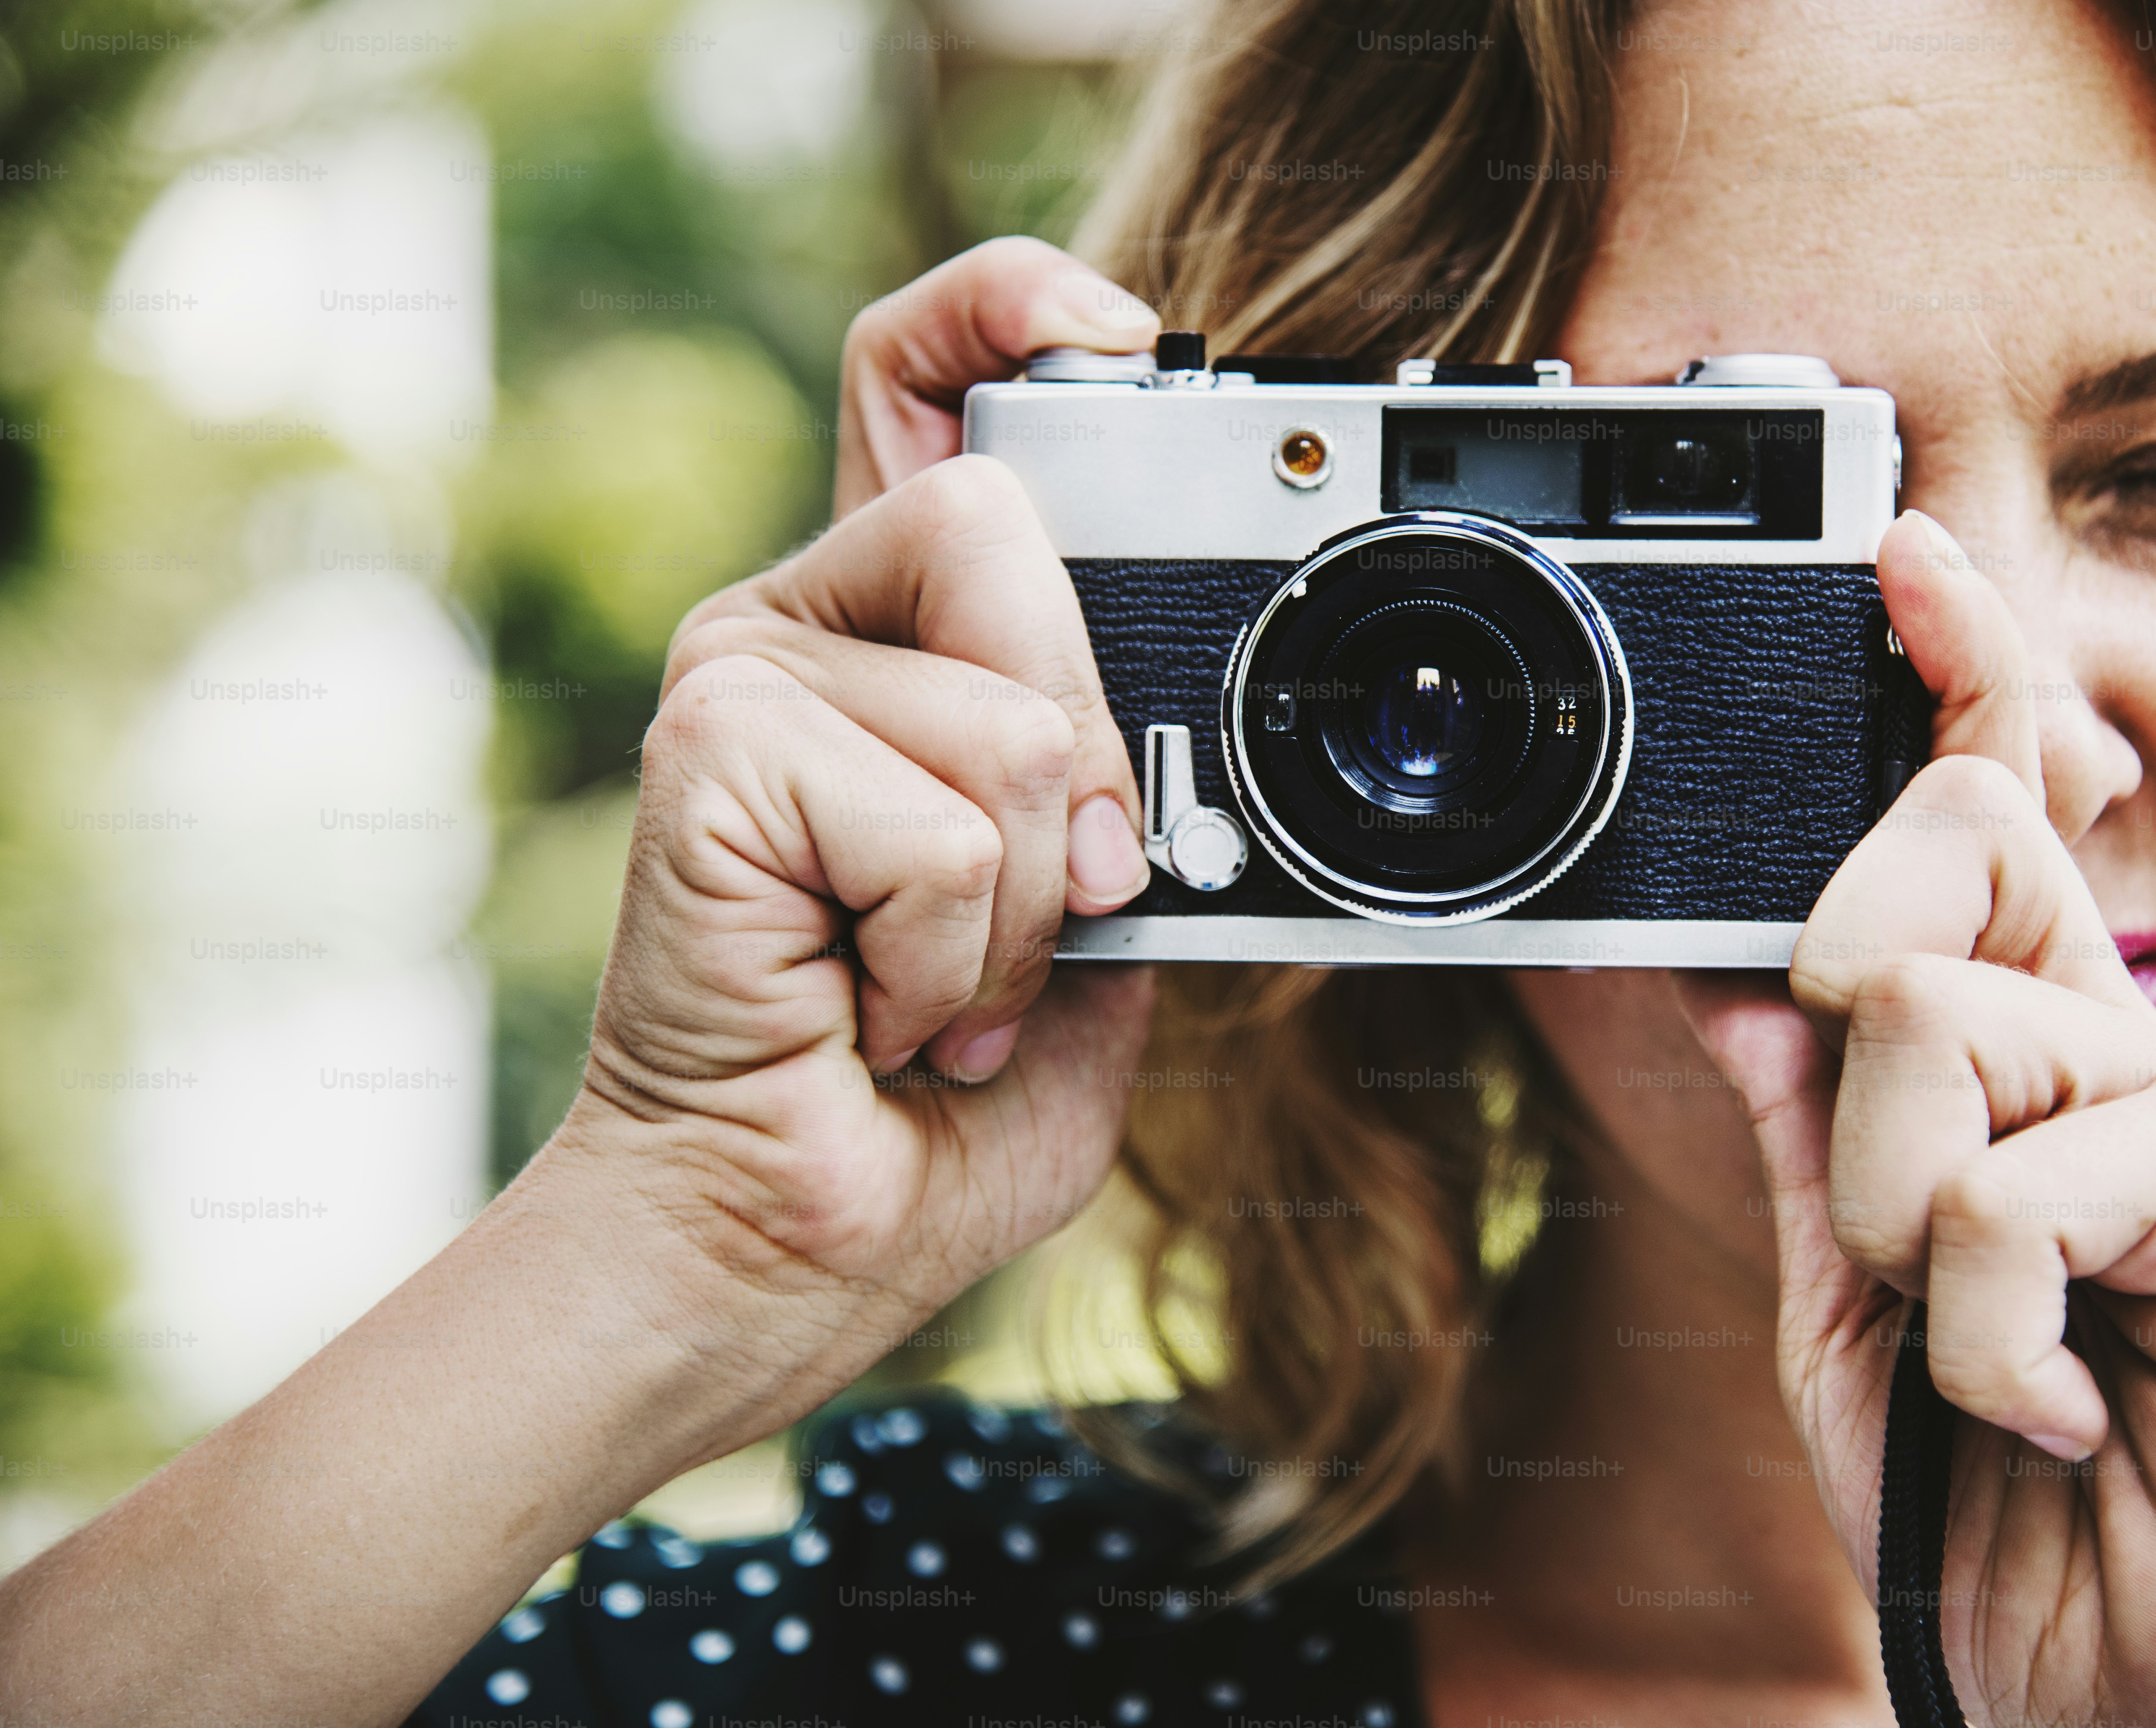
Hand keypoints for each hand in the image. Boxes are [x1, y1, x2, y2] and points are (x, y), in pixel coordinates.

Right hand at [552, 238, 1169, 1432]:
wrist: (774, 1253)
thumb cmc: (916, 1121)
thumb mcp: (1083, 954)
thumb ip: (1115, 821)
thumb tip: (1152, 764)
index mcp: (891, 649)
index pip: (920, 387)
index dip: (1007, 309)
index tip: (1114, 329)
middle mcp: (799, 630)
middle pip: (1011, 532)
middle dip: (1081, 772)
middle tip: (1031, 923)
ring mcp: (737, 677)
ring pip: (1008, 715)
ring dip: (1024, 909)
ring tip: (936, 996)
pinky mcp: (707, 754)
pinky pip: (937, 822)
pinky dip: (949, 957)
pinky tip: (873, 1011)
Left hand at [1674, 511, 2155, 1724]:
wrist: (2151, 1677)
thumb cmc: (2002, 1499)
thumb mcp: (1855, 1303)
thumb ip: (1812, 1132)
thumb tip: (1735, 981)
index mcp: (2011, 1058)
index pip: (1976, 816)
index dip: (1945, 672)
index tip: (1898, 553)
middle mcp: (2101, 1039)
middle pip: (1934, 854)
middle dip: (1848, 1005)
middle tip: (1905, 1210)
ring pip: (1924, 1028)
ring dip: (1901, 1234)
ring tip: (1986, 1355)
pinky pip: (2008, 1183)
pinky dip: (1983, 1338)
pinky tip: (2052, 1407)